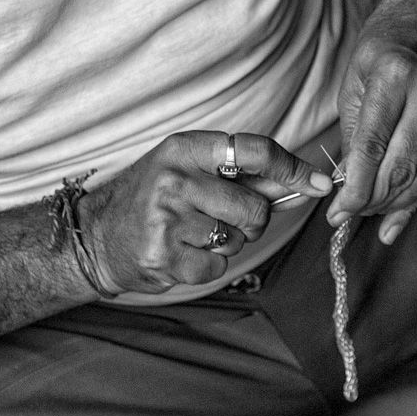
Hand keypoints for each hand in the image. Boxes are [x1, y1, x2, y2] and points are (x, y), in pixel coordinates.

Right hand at [78, 132, 329, 295]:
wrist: (98, 236)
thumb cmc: (152, 198)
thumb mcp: (188, 168)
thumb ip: (242, 173)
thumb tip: (308, 183)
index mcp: (184, 148)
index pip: (254, 151)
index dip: (292, 168)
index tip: (319, 184)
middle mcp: (175, 179)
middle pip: (253, 208)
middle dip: (250, 221)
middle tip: (221, 218)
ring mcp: (167, 219)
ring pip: (237, 239)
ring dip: (225, 243)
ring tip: (191, 233)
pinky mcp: (165, 257)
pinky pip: (218, 266)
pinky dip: (207, 265)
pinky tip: (181, 253)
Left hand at [328, 0, 416, 244]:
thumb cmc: (385, 46)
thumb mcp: (355, 79)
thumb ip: (354, 134)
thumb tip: (349, 185)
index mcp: (394, 77)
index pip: (373, 147)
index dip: (356, 188)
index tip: (337, 212)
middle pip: (402, 166)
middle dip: (372, 201)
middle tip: (348, 216)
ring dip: (395, 204)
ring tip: (370, 216)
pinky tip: (398, 215)